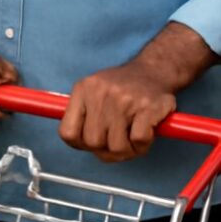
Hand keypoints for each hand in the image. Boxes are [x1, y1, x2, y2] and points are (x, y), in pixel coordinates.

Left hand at [59, 61, 175, 162]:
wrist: (154, 70)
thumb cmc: (122, 88)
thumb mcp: (94, 91)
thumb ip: (83, 115)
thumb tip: (79, 144)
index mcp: (83, 89)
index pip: (68, 132)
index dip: (80, 145)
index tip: (94, 144)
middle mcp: (100, 93)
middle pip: (93, 143)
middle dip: (107, 150)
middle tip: (119, 143)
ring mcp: (123, 99)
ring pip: (116, 147)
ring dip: (127, 151)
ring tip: (132, 139)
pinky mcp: (147, 107)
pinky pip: (138, 141)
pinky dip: (143, 145)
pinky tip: (146, 134)